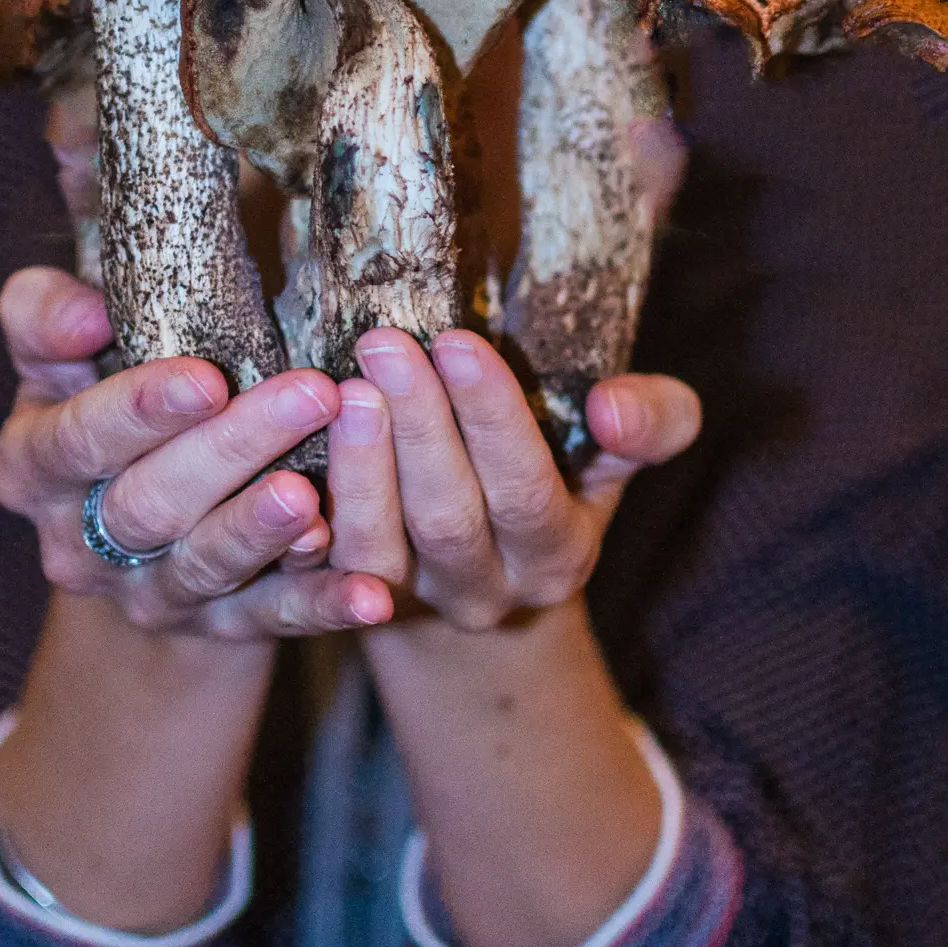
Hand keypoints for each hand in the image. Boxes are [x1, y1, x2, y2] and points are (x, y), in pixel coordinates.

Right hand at [0, 267, 392, 641]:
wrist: (133, 549)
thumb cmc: (111, 405)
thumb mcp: (69, 355)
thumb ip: (56, 298)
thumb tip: (63, 183)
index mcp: (36, 462)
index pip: (70, 438)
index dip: (131, 410)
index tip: (200, 375)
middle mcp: (79, 539)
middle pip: (147, 502)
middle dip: (227, 451)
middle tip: (308, 395)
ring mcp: (149, 594)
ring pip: (204, 564)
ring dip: (263, 530)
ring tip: (316, 496)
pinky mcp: (215, 632)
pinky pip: (270, 623)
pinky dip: (319, 607)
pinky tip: (369, 591)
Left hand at [325, 328, 700, 631]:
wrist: (486, 570)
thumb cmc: (559, 481)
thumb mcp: (614, 458)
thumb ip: (651, 424)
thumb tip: (614, 407)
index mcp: (557, 555)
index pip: (526, 490)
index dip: (492, 418)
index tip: (457, 341)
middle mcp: (487, 593)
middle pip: (448, 517)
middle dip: (417, 427)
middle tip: (385, 343)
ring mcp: (413, 605)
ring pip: (378, 547)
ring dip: (360, 466)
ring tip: (344, 387)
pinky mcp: (348, 604)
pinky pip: (319, 569)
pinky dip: (311, 508)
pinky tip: (296, 440)